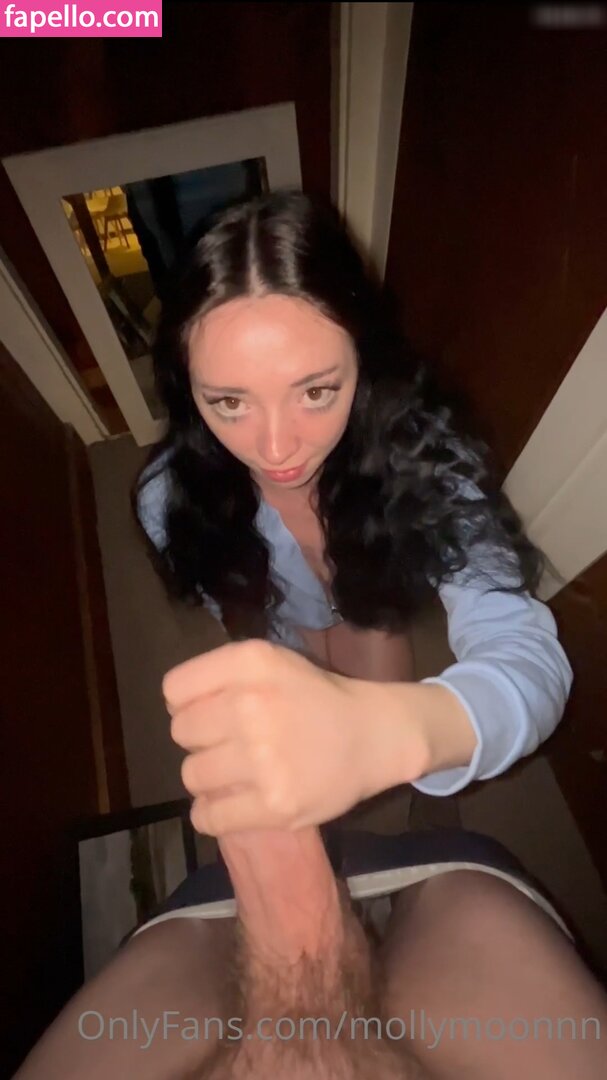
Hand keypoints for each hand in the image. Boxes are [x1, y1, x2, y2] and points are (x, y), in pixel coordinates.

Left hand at [164, 639, 426, 834]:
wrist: (372, 736)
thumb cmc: (314, 697)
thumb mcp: (271, 662)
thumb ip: (220, 676)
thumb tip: (173, 710)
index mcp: (251, 663)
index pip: (175, 690)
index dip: (189, 703)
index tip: (215, 712)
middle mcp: (252, 706)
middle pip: (181, 732)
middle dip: (203, 739)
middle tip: (234, 743)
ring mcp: (263, 759)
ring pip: (192, 775)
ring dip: (210, 777)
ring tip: (240, 772)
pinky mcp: (274, 806)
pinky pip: (207, 817)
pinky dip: (214, 813)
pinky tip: (236, 802)